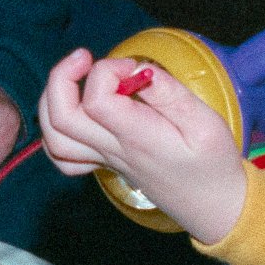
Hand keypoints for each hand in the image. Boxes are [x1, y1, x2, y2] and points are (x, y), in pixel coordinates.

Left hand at [39, 48, 245, 243]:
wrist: (213, 206)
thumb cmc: (213, 164)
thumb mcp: (206, 124)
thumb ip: (171, 94)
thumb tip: (140, 69)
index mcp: (138, 138)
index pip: (96, 101)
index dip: (105, 72)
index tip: (131, 66)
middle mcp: (113, 150)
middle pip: (61, 117)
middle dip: (62, 77)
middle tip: (86, 57)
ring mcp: (104, 159)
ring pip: (54, 136)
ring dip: (52, 99)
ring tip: (74, 76)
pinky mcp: (104, 163)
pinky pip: (63, 154)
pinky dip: (56, 129)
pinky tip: (73, 109)